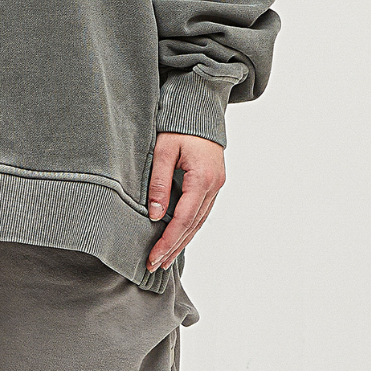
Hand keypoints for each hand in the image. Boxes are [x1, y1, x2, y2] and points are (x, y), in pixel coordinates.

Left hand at [145, 131, 225, 272]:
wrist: (200, 105)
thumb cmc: (179, 123)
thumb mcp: (162, 149)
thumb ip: (158, 182)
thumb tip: (155, 215)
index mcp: (202, 179)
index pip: (183, 220)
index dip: (167, 242)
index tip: (153, 258)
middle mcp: (214, 186)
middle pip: (193, 226)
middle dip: (174, 248)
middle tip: (155, 265)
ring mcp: (217, 185)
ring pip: (199, 221)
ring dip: (182, 241)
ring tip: (165, 258)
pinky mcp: (214, 182)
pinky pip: (201, 211)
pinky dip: (189, 226)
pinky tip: (179, 236)